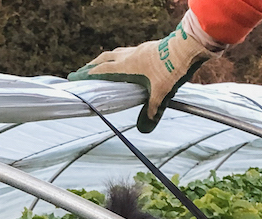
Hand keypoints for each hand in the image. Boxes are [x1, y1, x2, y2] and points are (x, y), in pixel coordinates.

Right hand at [68, 12, 221, 132]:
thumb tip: (145, 128)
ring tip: (100, 66)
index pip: (101, 70)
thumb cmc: (172, 69)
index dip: (87, 75)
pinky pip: (128, 52)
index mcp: (127, 66)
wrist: (187, 47)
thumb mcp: (161, 94)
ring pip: (116, 54)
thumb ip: (152, 111)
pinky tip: (125, 63)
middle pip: (104, 59)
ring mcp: (139, 50)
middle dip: (92, 66)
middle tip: (82, 72)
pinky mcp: (148, 48)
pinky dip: (120, 58)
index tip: (74, 77)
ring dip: (105, 60)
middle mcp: (129, 56)